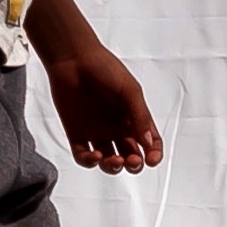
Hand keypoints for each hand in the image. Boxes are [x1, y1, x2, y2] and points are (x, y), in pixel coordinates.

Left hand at [43, 38, 162, 172]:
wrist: (73, 59)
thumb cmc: (104, 68)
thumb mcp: (130, 91)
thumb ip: (140, 117)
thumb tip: (149, 143)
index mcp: (133, 117)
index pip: (149, 142)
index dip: (153, 154)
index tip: (152, 160)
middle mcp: (117, 127)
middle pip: (130, 156)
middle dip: (133, 164)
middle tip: (132, 161)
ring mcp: (96, 132)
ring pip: (107, 161)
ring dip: (113, 167)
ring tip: (114, 160)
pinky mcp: (76, 134)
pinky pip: (83, 157)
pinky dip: (89, 162)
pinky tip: (94, 155)